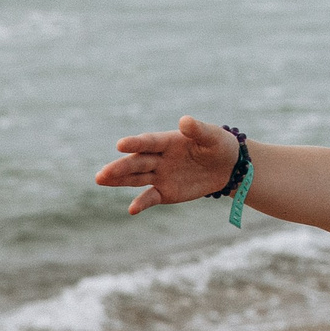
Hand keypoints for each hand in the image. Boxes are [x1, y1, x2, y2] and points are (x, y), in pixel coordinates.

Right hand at [95, 116, 238, 215]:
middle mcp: (158, 158)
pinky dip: (141, 203)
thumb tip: (184, 121)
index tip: (120, 144)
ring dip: (119, 180)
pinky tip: (132, 210)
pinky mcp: (164, 192)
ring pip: (136, 178)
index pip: (149, 142)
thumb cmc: (218, 145)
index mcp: (167, 141)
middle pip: (137, 162)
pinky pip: (150, 197)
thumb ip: (198, 130)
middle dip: (120, 167)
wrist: (228, 167)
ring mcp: (159, 175)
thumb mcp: (212, 136)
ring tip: (100, 180)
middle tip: (103, 173)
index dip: (135, 143)